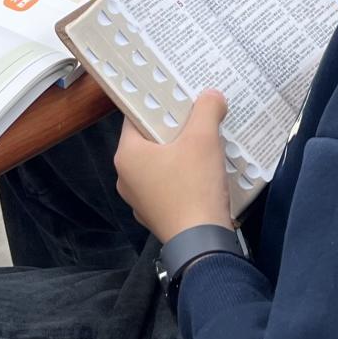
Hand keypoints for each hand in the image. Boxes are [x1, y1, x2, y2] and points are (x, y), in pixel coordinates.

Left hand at [114, 91, 233, 241]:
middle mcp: (126, 177)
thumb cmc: (194, 186)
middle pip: (150, 142)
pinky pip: (167, 187)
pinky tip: (203, 175)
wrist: (201, 243)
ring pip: (160, 165)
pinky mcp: (155, 215)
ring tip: (204, 145)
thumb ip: (206, 110)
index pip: (136, 118)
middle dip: (174, 130)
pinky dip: (182, 178)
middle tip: (197, 120)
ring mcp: (139, 200)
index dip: (158, 104)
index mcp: (127, 155)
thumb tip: (211, 95)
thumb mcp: (203, 139)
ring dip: (180, 155)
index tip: (178, 98)